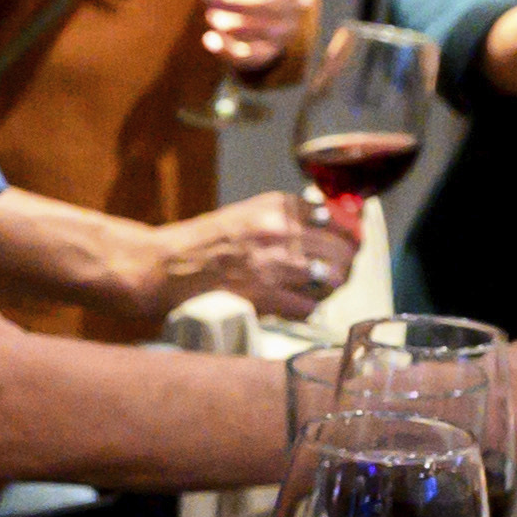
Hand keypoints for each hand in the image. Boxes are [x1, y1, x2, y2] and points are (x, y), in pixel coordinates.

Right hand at [152, 189, 348, 320]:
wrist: (167, 265)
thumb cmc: (206, 241)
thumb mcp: (250, 212)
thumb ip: (289, 215)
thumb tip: (336, 222)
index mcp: (278, 206)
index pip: (340, 218)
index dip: (350, 235)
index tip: (349, 245)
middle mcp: (281, 230)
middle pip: (343, 250)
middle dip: (345, 265)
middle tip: (337, 274)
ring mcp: (274, 264)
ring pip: (333, 279)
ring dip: (328, 289)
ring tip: (317, 291)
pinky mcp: (265, 295)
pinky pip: (309, 307)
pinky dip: (307, 310)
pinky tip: (296, 307)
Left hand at [181, 0, 320, 79]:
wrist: (250, 5)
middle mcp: (300, 2)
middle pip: (277, 4)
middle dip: (245, 2)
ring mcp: (287, 29)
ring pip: (266, 30)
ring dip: (237, 24)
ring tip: (211, 15)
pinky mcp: (269, 51)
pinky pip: (252, 54)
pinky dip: (229, 49)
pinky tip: (208, 39)